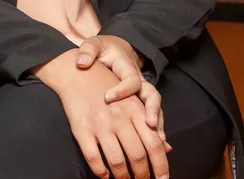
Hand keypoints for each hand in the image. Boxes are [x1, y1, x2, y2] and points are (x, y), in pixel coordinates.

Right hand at [35, 50, 170, 178]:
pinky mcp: (81, 128)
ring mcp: (100, 124)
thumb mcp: (133, 102)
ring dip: (123, 176)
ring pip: (117, 160)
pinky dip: (100, 171)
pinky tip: (104, 175)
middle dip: (142, 175)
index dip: (161, 166)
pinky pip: (93, 157)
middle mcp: (120, 118)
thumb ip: (151, 124)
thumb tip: (167, 149)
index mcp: (136, 111)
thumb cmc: (108, 89)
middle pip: (137, 155)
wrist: (76, 74)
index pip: (154, 144)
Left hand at [77, 35, 163, 133]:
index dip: (122, 89)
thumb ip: (88, 50)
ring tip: (159, 142)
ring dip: (158, 124)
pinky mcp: (141, 103)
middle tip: (149, 124)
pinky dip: (156, 131)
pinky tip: (160, 146)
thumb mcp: (95, 45)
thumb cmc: (103, 50)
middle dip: (152, 110)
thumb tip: (81, 62)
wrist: (115, 50)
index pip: (130, 79)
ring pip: (155, 108)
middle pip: (152, 95)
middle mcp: (140, 82)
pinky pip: (152, 116)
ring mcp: (142, 94)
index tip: (107, 98)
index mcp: (127, 68)